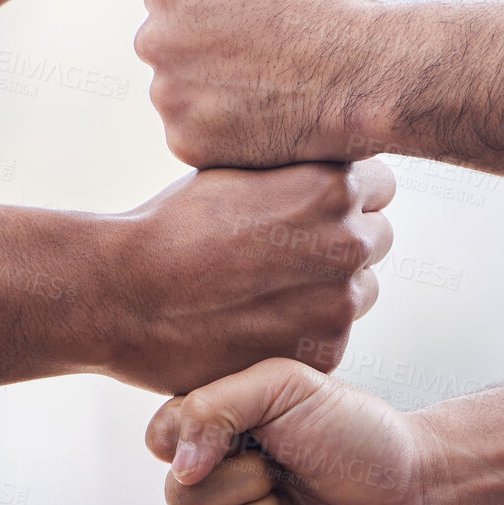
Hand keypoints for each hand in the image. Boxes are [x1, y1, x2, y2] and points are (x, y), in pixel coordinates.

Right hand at [101, 162, 393, 392]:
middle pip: (377, 235)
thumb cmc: (173, 221)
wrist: (124, 293)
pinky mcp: (325, 351)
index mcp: (335, 184)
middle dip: (340, 238)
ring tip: (265, 286)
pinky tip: (257, 319)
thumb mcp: (238, 165)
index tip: (303, 204)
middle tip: (280, 248)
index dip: (339, 192)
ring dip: (328, 287)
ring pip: (360, 288)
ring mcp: (342, 301)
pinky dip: (305, 330)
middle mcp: (351, 241)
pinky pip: (333, 333)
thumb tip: (330, 153)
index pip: (379, 182)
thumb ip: (295, 162)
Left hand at [136, 0, 384, 167]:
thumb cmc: (333, 8)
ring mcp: (167, 96)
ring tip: (267, 91)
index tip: (247, 20)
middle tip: (257, 59)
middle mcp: (153, 38)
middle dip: (202, 53)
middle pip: (168, 46)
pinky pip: (196, 137)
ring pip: (180, 94)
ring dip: (212, 95)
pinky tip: (265, 121)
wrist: (366, 74)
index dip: (210, 8)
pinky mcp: (186, 144)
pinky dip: (224, 135)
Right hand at [145, 359, 437, 504]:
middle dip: (244, 482)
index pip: (160, 440)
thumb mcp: (285, 386)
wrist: (414, 489)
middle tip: (286, 470)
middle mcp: (216, 486)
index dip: (195, 440)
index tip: (248, 432)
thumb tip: (178, 468)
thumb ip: (214, 405)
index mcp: (216, 435)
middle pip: (178, 497)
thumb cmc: (353, 430)